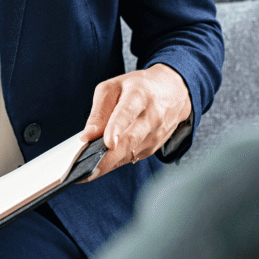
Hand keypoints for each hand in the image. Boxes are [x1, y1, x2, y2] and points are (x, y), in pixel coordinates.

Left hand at [80, 64, 192, 179]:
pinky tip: (99, 164)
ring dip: (106, 164)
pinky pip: (129, 158)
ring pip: (128, 154)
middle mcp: (152, 116)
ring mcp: (155, 135)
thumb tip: (86, 137)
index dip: (117, 128)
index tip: (108, 143)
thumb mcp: (113, 87)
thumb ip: (99, 111)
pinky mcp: (153, 148)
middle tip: (85, 171)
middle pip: (129, 140)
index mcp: (138, 95)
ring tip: (85, 171)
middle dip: (107, 158)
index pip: (127, 112)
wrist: (173, 92)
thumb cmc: (137, 88)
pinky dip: (113, 163)